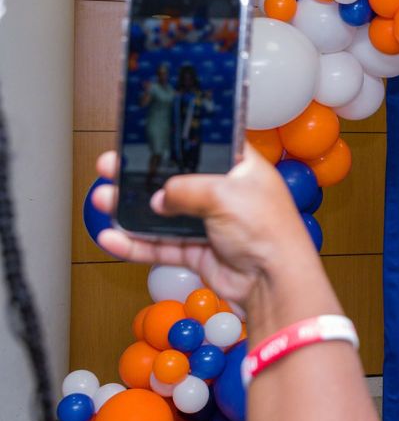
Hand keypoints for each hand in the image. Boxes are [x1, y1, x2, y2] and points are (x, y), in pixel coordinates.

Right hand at [90, 147, 318, 303]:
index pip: (205, 148)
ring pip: (162, 214)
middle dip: (141, 176)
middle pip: (175, 180)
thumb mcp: (225, 194)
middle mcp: (225, 194)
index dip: (176, 143)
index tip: (146, 138)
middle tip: (111, 167)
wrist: (272, 281)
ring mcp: (210, 223)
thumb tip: (160, 197)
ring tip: (103, 199)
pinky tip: (112, 237)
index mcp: (241, 169)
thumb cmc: (267, 231)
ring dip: (131, 208)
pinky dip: (136, 243)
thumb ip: (186, 189)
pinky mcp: (199, 251)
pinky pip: (161, 245)